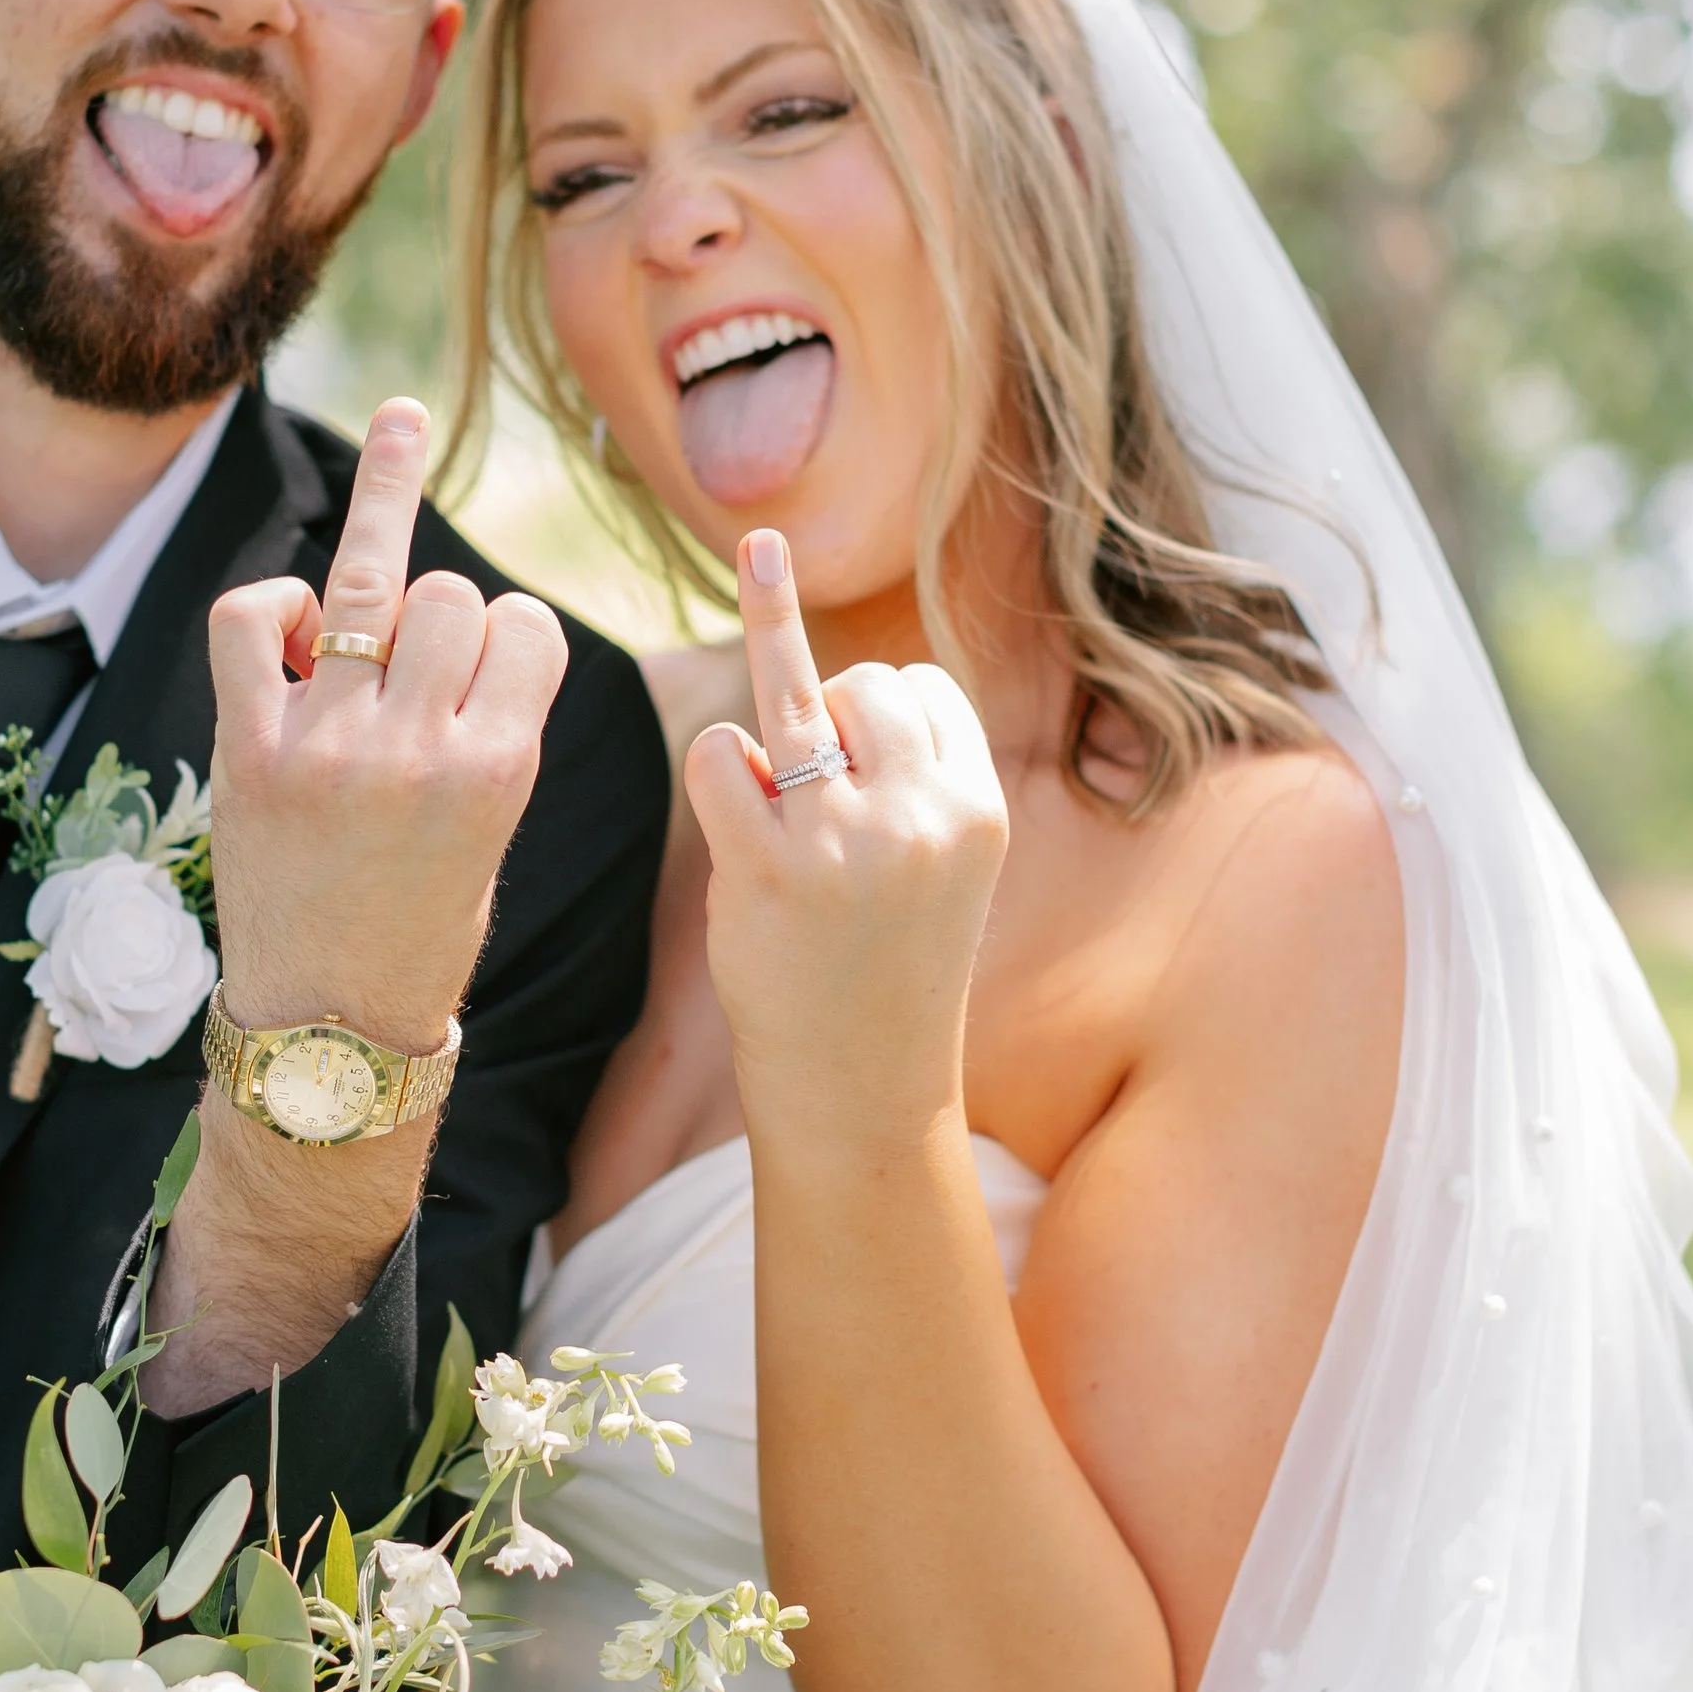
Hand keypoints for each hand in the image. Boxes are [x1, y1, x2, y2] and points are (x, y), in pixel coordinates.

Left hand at [206, 397, 568, 1048]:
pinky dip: (274, 601)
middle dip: (440, 613)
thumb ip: (485, 720)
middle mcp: (415, 749)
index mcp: (499, 770)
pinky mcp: (249, 749)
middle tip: (420, 667)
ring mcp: (326, 744)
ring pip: (370, 583)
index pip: (523, 625)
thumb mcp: (492, 825)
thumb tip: (451, 606)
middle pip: (447, 597)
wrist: (330, 1029)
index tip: (491, 668)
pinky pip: (253, 617)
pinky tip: (295, 620)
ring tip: (401, 422)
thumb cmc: (422, 926)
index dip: (508, 633)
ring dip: (381, 536)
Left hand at [684, 528, 1007, 1140]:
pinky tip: (734, 811)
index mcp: (976, 810)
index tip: (871, 765)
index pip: (926, 693)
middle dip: (829, 710)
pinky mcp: (767, 870)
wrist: (862, 1090)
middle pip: (862, 682)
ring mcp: (842, 842)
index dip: (887, 712)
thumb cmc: (890, 967)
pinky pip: (720, 754)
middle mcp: (920, 816)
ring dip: (769, 708)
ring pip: (793, 694)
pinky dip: (716, 767)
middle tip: (818, 794)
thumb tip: (833, 663)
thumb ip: (913, 777)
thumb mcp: (942, 866)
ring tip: (761, 601)